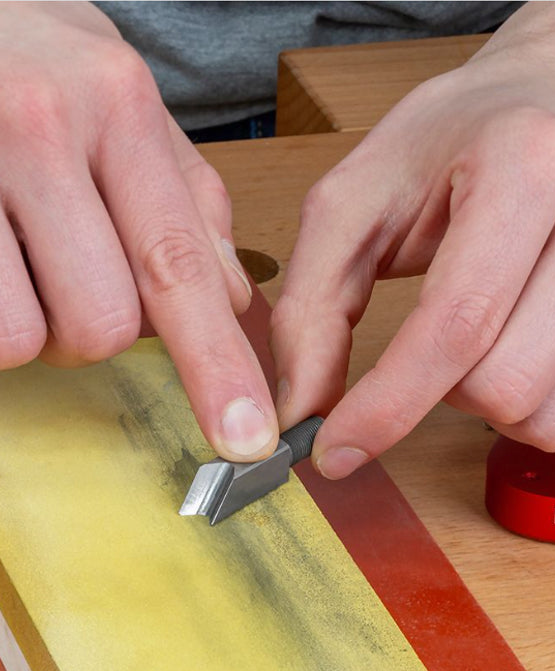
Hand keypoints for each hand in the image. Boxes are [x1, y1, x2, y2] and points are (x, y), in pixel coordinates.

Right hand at [0, 2, 277, 460]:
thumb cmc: (32, 60)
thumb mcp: (124, 100)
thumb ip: (189, 199)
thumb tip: (235, 299)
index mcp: (118, 109)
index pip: (180, 268)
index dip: (218, 369)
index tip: (247, 440)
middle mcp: (39, 129)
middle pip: (104, 324)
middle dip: (97, 332)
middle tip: (71, 274)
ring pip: (24, 338)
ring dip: (35, 327)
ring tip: (20, 262)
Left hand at [270, 2, 554, 477]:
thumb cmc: (474, 145)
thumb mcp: (366, 195)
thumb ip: (316, 303)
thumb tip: (303, 411)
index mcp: (530, 162)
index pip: (456, 323)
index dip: (386, 405)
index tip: (337, 449)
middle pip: (510, 388)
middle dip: (451, 397)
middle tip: (448, 348)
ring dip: (506, 413)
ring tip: (500, 350)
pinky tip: (549, 377)